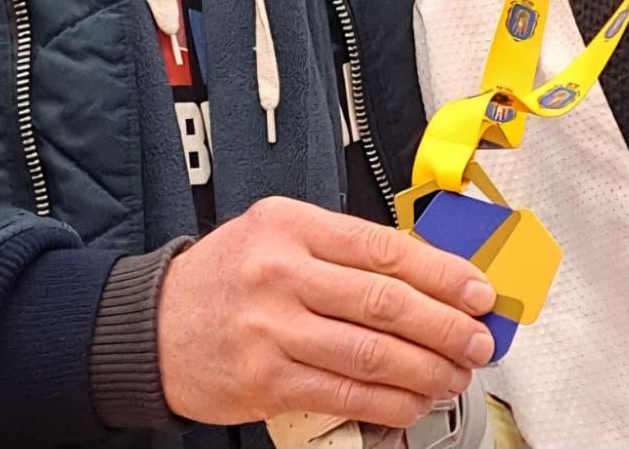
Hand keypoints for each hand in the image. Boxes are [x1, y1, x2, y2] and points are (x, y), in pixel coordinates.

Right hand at [156, 195, 496, 428]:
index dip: (441, 272)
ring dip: (426, 369)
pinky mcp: (265, 381)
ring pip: (370, 353)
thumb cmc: (224, 277)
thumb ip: (340, 249)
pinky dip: (388, 402)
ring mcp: (271, 329)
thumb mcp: (276, 234)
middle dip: (445, 325)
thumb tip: (423, 274)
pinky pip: (343, 395)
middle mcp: (281, 272)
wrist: (150, 325)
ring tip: (453, 374)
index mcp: (290, 225)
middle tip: (478, 339)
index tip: (475, 289)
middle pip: (384, 301)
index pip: (383, 247)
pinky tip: (411, 401)